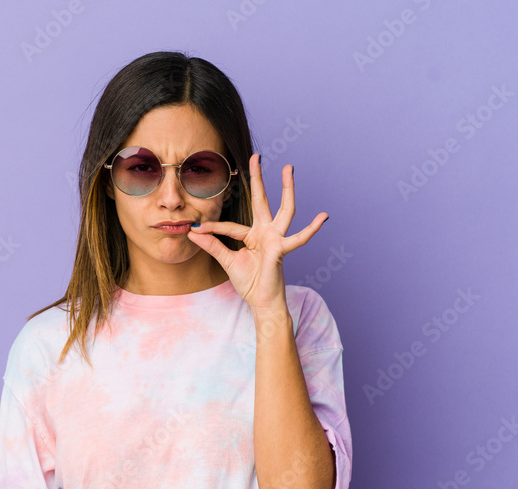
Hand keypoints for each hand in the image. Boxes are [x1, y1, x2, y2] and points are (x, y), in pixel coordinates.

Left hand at [185, 154, 328, 312]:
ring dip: (287, 188)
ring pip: (284, 210)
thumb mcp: (226, 261)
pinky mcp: (282, 249)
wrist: (261, 303)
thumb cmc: (249, 283)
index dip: (212, 228)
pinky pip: (298, 239)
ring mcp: (276, 239)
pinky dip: (312, 229)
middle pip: (262, 200)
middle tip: (256, 156)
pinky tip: (324, 217)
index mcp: (252, 235)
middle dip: (259, 178)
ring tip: (289, 168)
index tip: (194, 228)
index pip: (230, 226)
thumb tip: (192, 231)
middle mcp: (266, 232)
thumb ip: (212, 245)